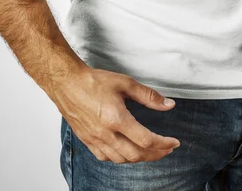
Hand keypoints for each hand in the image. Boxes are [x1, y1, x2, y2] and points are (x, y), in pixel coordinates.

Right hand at [49, 62, 180, 162]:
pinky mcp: (87, 141)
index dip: (163, 144)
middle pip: (136, 155)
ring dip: (140, 158)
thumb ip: (148, 96)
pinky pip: (107, 158)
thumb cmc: (93, 81)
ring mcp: (95, 140)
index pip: (146, 140)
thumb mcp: (126, 83)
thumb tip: (168, 105)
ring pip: (122, 159)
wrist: (67, 83)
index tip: (174, 143)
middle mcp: (105, 134)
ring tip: (152, 151)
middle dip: (155, 154)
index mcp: (116, 119)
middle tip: (167, 149)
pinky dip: (121, 158)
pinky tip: (127, 152)